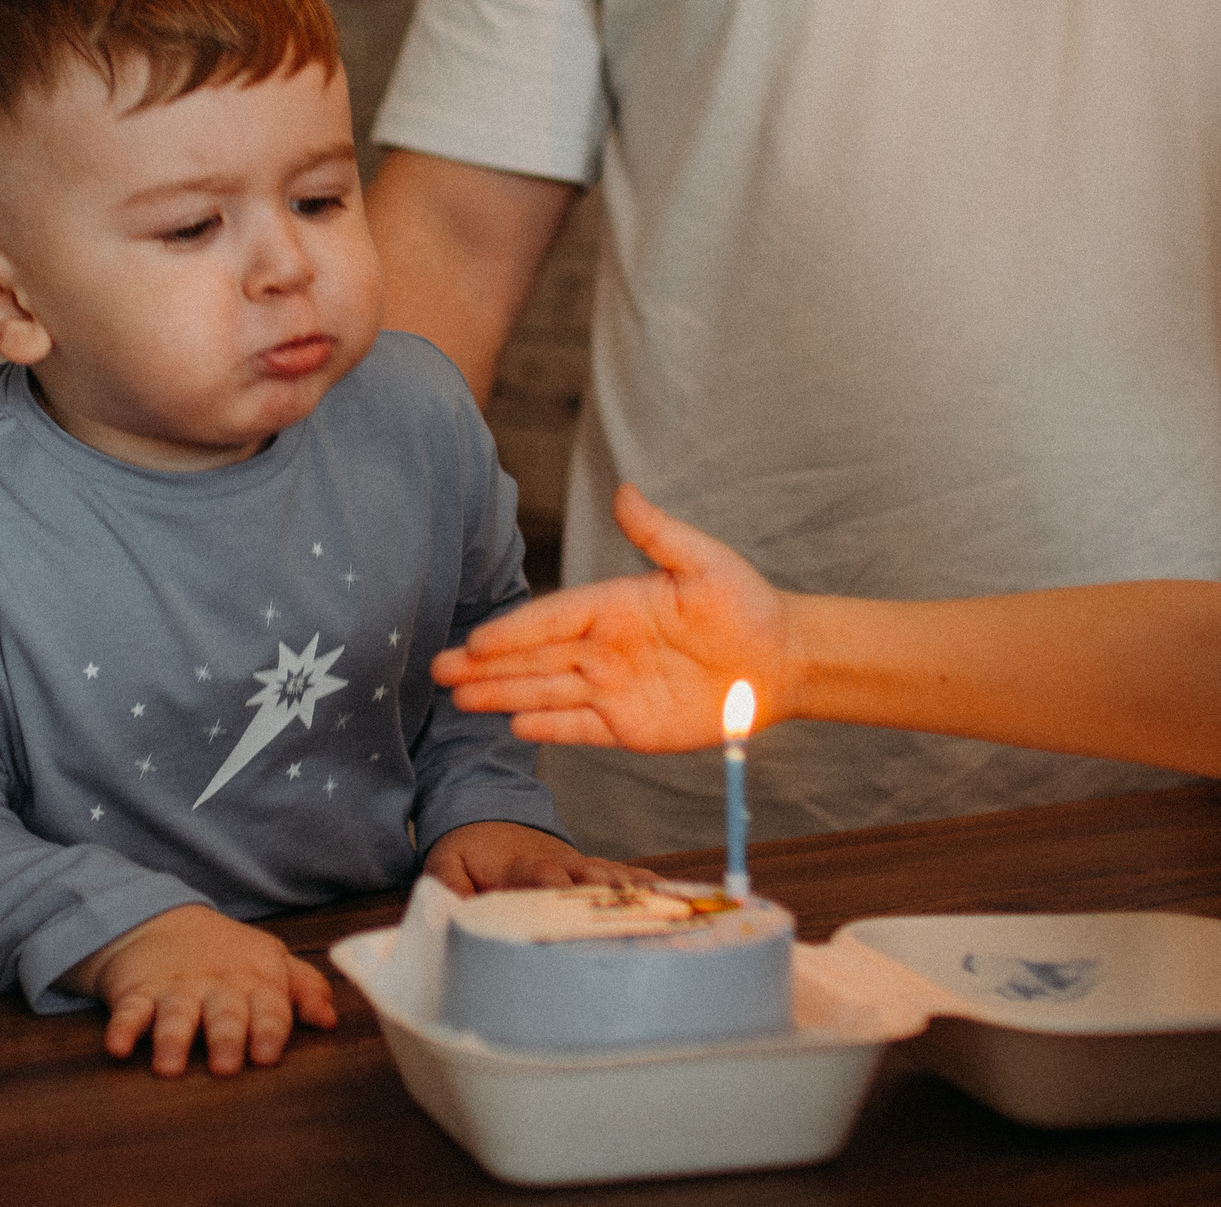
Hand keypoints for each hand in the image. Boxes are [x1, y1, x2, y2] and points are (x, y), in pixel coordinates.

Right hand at [64, 905, 336, 1077]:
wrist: (160, 920)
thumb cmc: (228, 955)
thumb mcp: (271, 962)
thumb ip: (304, 988)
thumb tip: (330, 1021)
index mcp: (256, 981)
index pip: (269, 1006)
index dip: (270, 1029)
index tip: (268, 1055)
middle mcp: (217, 986)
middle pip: (224, 1013)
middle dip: (225, 1038)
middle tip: (225, 1066)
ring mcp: (176, 988)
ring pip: (176, 1015)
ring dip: (172, 1039)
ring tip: (170, 1066)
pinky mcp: (138, 991)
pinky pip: (129, 1010)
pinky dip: (122, 1028)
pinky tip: (118, 1048)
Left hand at [423, 819, 656, 894]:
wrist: (488, 812)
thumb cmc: (466, 848)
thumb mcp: (445, 863)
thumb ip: (447, 887)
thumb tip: (448, 914)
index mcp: (517, 866)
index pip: (537, 880)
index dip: (550, 894)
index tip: (562, 912)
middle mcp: (555, 864)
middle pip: (582, 882)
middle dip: (601, 901)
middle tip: (624, 923)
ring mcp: (578, 866)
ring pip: (608, 878)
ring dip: (632, 894)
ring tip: (662, 911)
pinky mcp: (592, 869)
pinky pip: (624, 875)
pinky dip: (647, 886)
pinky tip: (672, 898)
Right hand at [431, 484, 794, 750]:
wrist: (781, 661)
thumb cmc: (744, 605)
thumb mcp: (705, 562)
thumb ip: (659, 534)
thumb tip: (625, 491)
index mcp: (614, 606)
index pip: (552, 619)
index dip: (513, 631)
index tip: (475, 640)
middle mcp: (604, 647)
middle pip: (534, 659)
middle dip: (486, 666)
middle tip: (439, 670)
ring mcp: (613, 688)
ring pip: (546, 692)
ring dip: (502, 695)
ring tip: (458, 700)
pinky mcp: (629, 726)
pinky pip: (579, 727)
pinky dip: (548, 728)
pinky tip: (513, 724)